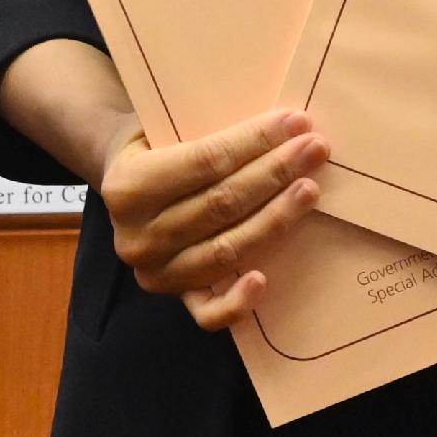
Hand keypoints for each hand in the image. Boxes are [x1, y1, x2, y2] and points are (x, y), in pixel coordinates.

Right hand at [99, 109, 326, 330]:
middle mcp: (137, 235)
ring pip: (225, 250)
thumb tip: (275, 123)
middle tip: (315, 149)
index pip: (205, 162)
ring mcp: (154, 272)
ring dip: (275, 219)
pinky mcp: (173, 297)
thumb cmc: (151, 148)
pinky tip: (263, 279)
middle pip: (222, 204)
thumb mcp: (158, 126)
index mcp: (127, 186)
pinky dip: (237, 302)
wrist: (121, 185)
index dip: (254, 141)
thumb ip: (201, 129)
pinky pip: (207, 313)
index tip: (295, 123)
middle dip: (274, 172)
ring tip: (310, 189)